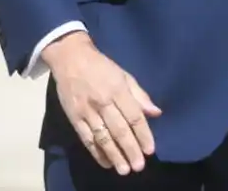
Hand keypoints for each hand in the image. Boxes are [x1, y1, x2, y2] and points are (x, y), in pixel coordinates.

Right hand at [42, 32, 160, 174]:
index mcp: (118, 89)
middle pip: (119, 129)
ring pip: (102, 137)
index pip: (134, 116)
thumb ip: (140, 95)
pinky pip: (86, 138)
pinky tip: (106, 162)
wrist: (70, 58)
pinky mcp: (74, 118)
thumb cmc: (101, 66)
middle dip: (130, 149)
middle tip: (139, 166)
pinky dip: (96, 152)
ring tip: (124, 169)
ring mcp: (87, 111)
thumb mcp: (124, 75)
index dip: (143, 134)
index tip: (150, 150)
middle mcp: (103, 102)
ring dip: (114, 155)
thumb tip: (156, 113)